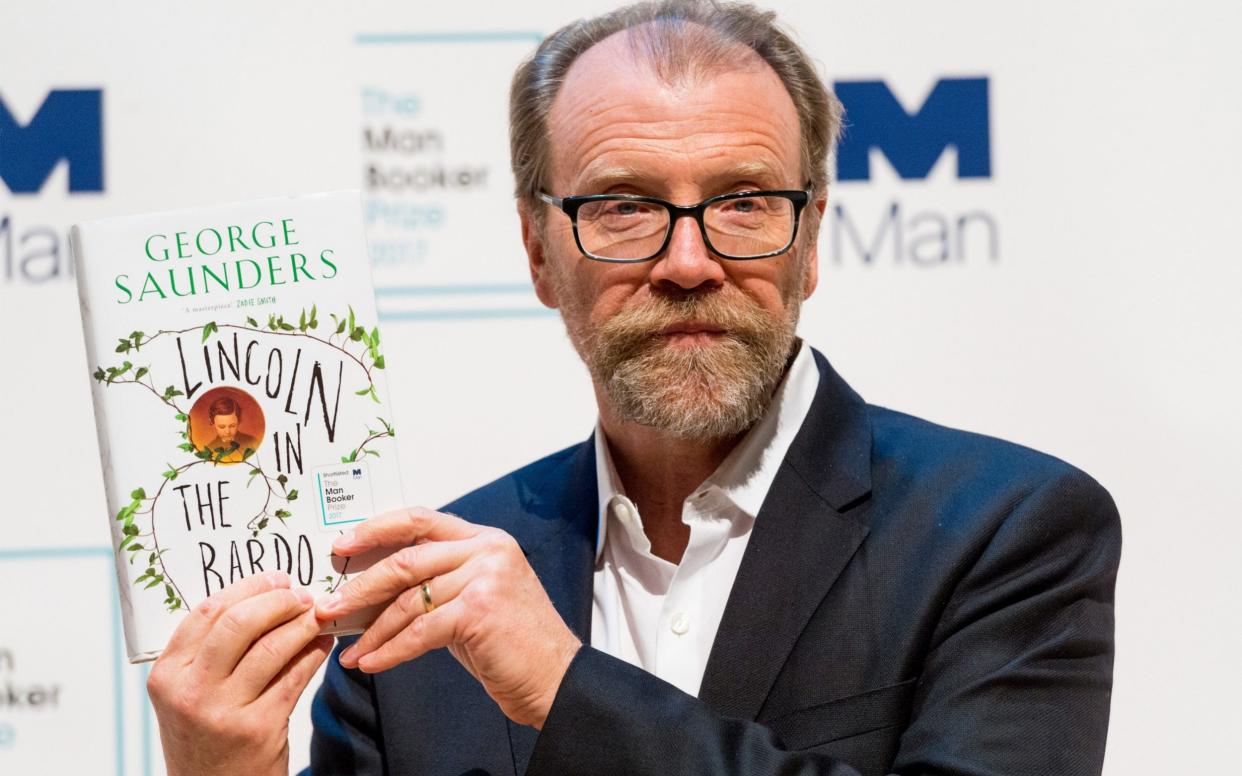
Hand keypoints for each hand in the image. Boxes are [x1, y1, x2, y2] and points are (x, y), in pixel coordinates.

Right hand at [147, 571, 333, 775]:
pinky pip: (296, 675)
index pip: (206, 612)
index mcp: (167, 675)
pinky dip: (314, 652)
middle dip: (278, 600)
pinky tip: (322, 642)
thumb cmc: (204, 735)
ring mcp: (225, 711)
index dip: (247, 587)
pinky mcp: (260, 728)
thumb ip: (209, 651)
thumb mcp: (187, 693)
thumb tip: (261, 597)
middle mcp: (190, 692)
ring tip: (316, 615)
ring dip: (303, 623)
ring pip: (273, 646)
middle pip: (240, 622)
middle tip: (301, 595)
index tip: (275, 578)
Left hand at [317, 507, 581, 729]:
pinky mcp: (480, 610)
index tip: (343, 545)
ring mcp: (486, 577)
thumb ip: (437, 582)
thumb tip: (376, 588)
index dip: (376, 529)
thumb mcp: (475, 597)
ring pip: (408, 601)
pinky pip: (419, 632)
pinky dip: (390, 651)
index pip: (420, 519)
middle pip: (406, 560)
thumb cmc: (514, 642)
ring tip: (351, 648)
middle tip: (330, 605)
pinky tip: (372, 663)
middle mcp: (487, 550)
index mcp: (485, 539)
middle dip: (360, 587)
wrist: (555, 677)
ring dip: (372, 630)